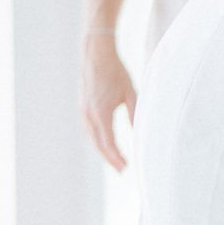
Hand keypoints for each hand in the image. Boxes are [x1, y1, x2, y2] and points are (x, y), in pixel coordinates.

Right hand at [83, 33, 137, 170]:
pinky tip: (105, 143)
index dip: (116, 157)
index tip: (125, 167)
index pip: (108, 142)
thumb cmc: (116, 71)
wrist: (96, 54)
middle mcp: (89, 114)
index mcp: (101, 112)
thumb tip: (140, 132)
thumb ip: (135, 114)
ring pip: (92, 138)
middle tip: (122, 170)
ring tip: (115, 160)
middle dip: (110, 158)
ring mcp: (83, 111)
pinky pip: (89, 129)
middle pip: (98, 144)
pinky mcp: (83, 107)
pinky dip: (97, 139)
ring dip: (103, 150)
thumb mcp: (130, 93)